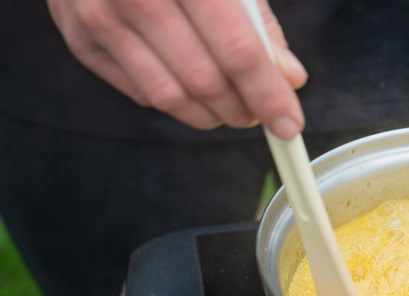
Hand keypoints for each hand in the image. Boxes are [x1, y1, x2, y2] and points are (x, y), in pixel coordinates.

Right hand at [47, 0, 307, 138]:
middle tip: (260, 114)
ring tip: (231, 108)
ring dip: (210, 115)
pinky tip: (192, 90)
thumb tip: (288, 78)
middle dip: (242, 110)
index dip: (268, 96)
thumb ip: (258, 23)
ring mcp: (100, 19)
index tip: (289, 124)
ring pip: (170, 97)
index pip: (238, 52)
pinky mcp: (82, 41)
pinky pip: (142, 92)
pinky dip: (176, 102)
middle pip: (205, 82)